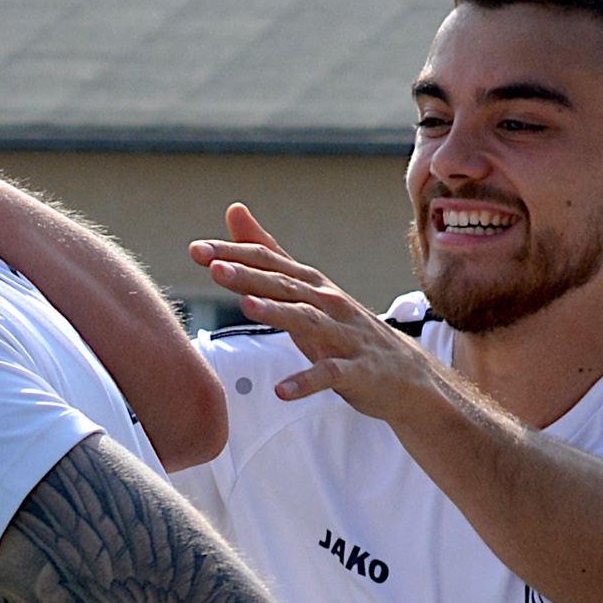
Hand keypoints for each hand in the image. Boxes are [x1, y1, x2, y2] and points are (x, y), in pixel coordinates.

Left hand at [191, 206, 444, 426]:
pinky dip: (306, 382)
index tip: (196, 249)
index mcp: (312, 286)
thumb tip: (234, 212)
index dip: (234, 254)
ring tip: (246, 307)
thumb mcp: (305, 291)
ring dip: (277, 314)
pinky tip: (282, 391)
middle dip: (249, 276)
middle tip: (214, 267)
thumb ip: (269, 254)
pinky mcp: (356, 371)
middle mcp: (328, 304)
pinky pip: (329, 375)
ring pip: (308, 321)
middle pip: (285, 286)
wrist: (405, 375)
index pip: (270, 262)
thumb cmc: (346, 330)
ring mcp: (344, 337)